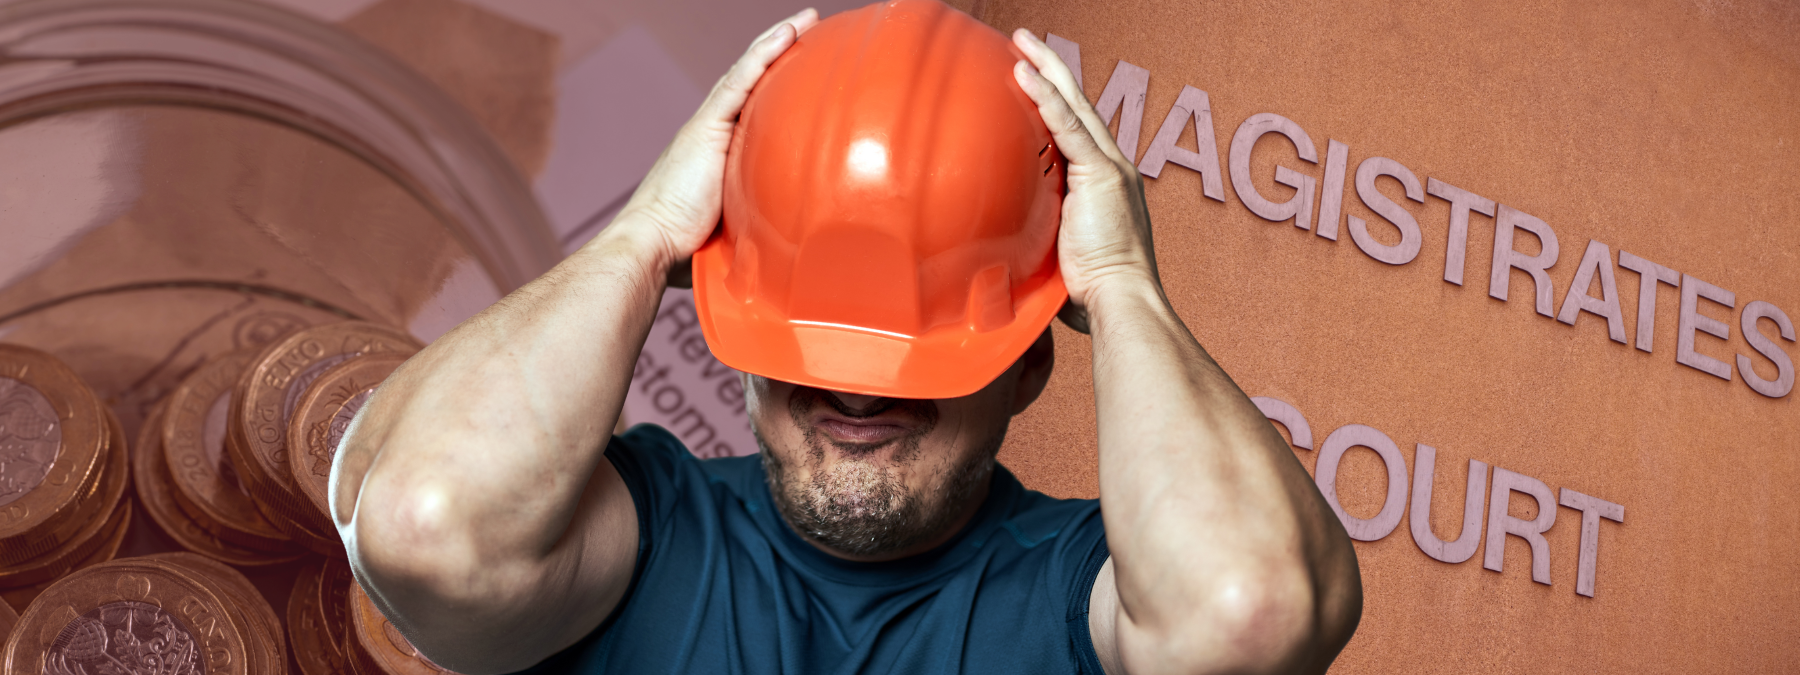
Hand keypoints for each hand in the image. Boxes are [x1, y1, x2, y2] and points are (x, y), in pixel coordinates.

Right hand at [604, 8, 820, 284]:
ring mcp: (707, 126)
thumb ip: (752, 229)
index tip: (800, 70)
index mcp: (715, 153)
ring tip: (804, 20)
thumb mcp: (731, 232)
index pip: (750, 109)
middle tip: (808, 29)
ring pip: (746, 73)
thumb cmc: (682, 251)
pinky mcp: (707, 127)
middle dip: (777, 54)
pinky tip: (787, 34)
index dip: (772, 85)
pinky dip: (764, 55)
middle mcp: (709, 132)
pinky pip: (741, 82)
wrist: (651, 246)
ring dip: (776, 43)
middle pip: (749, 82)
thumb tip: (782, 256)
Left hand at [1010, 29, 1159, 332]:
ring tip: (1022, 42)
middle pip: (1078, 104)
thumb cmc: (1092, 292)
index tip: (1032, 79)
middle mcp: (1111, 166)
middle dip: (1052, 69)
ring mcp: (1109, 167)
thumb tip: (1005, 248)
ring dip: (1046, 69)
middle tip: (1026, 42)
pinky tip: (1023, 73)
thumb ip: (1039, 236)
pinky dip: (1044, 97)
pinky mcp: (1101, 174)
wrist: (1119, 300)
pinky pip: (1067, 126)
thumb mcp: (1059, 253)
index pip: (1075, 129)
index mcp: (1103, 182)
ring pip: (1074, 104)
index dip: (1055, 100)